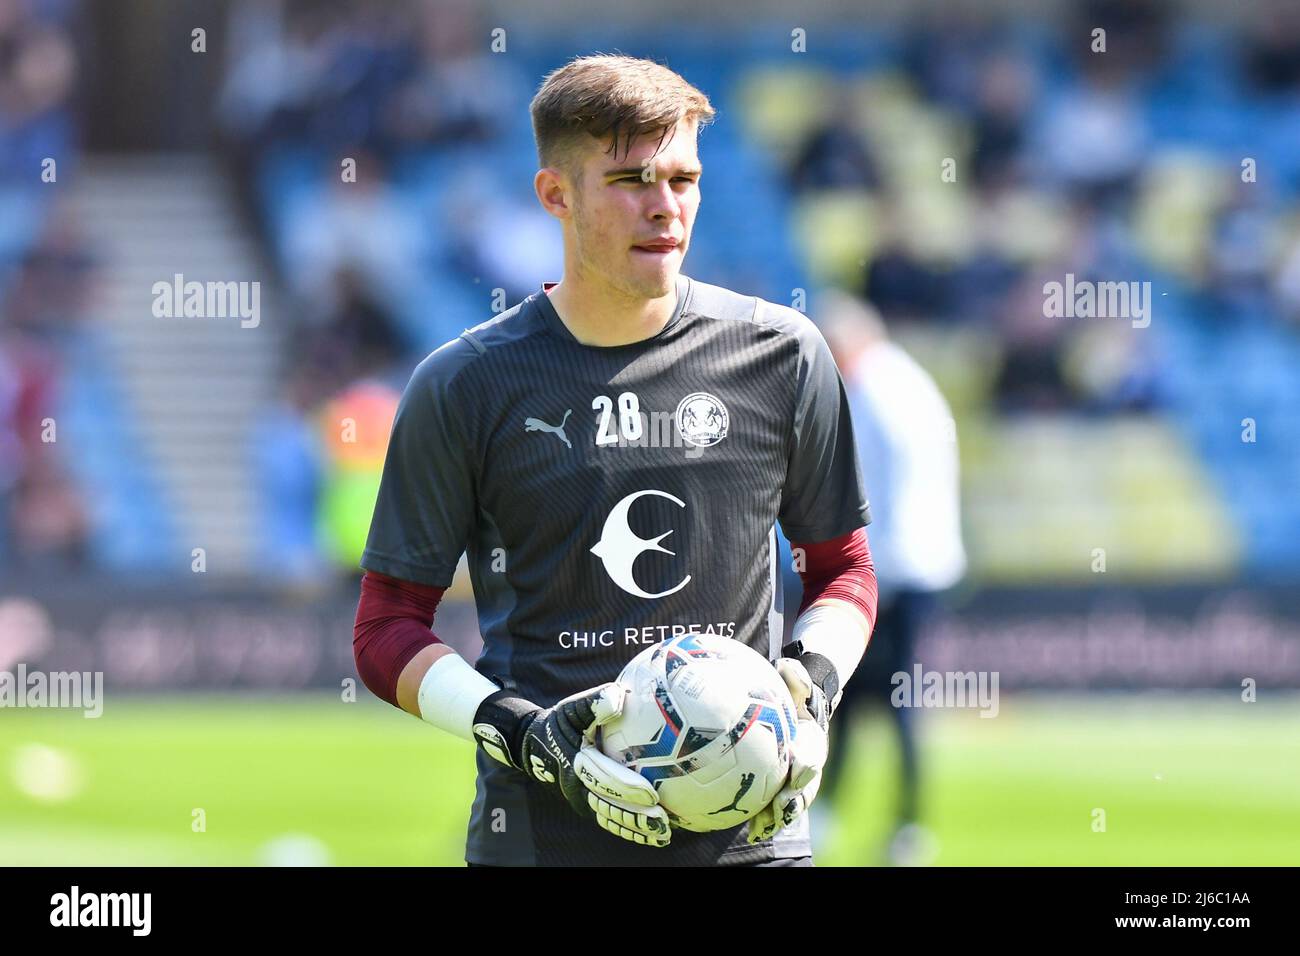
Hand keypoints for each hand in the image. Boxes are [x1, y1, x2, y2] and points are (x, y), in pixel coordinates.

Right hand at [473, 682, 671, 846]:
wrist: (537, 744)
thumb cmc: (562, 721)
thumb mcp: (573, 707)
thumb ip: (595, 701)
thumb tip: (618, 697)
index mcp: (574, 761)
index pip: (602, 777)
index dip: (625, 787)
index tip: (652, 794)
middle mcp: (575, 786)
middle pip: (607, 805)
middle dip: (634, 816)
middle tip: (662, 822)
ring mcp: (580, 799)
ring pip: (609, 818)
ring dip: (635, 829)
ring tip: (663, 834)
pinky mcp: (587, 805)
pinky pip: (609, 822)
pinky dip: (629, 830)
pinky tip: (654, 836)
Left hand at [747, 658, 828, 842]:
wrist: (797, 711)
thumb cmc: (793, 697)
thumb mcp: (796, 684)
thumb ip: (794, 677)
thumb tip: (786, 664)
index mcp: (813, 741)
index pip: (813, 754)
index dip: (806, 762)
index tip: (796, 767)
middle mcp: (808, 766)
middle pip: (805, 788)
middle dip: (794, 800)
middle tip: (780, 806)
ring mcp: (796, 782)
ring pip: (792, 804)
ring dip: (778, 817)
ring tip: (761, 828)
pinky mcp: (781, 791)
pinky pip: (774, 810)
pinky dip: (765, 822)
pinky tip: (751, 829)